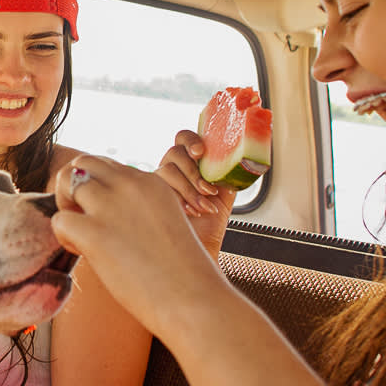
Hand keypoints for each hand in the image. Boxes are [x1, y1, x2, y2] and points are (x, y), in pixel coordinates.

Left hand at [51, 155, 228, 337]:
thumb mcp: (166, 225)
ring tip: (79, 235)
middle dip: (74, 185)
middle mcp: (130, 185)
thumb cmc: (182, 275)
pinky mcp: (94, 232)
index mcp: (151, 182)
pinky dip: (63, 235)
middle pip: (83, 163)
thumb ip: (139, 211)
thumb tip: (107, 217)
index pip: (109, 167)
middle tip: (81, 216)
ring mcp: (111, 206)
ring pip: (66, 181)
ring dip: (65, 206)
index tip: (106, 215)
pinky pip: (59, 219)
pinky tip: (82, 252)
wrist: (193, 301)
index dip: (99, 188)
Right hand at [154, 129, 235, 258]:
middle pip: (175, 152)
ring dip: (188, 189)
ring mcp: (160, 182)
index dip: (190, 140)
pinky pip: (159, 188)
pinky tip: (189, 212)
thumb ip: (226, 172)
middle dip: (193, 172)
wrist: (199, 246)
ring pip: (167, 170)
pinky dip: (178, 200)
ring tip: (202, 207)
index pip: (184, 138)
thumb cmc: (210, 222)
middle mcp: (173, 168)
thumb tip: (235, 160)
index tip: (200, 152)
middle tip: (207, 190)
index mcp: (191, 162)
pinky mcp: (150, 196)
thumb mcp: (225, 193)